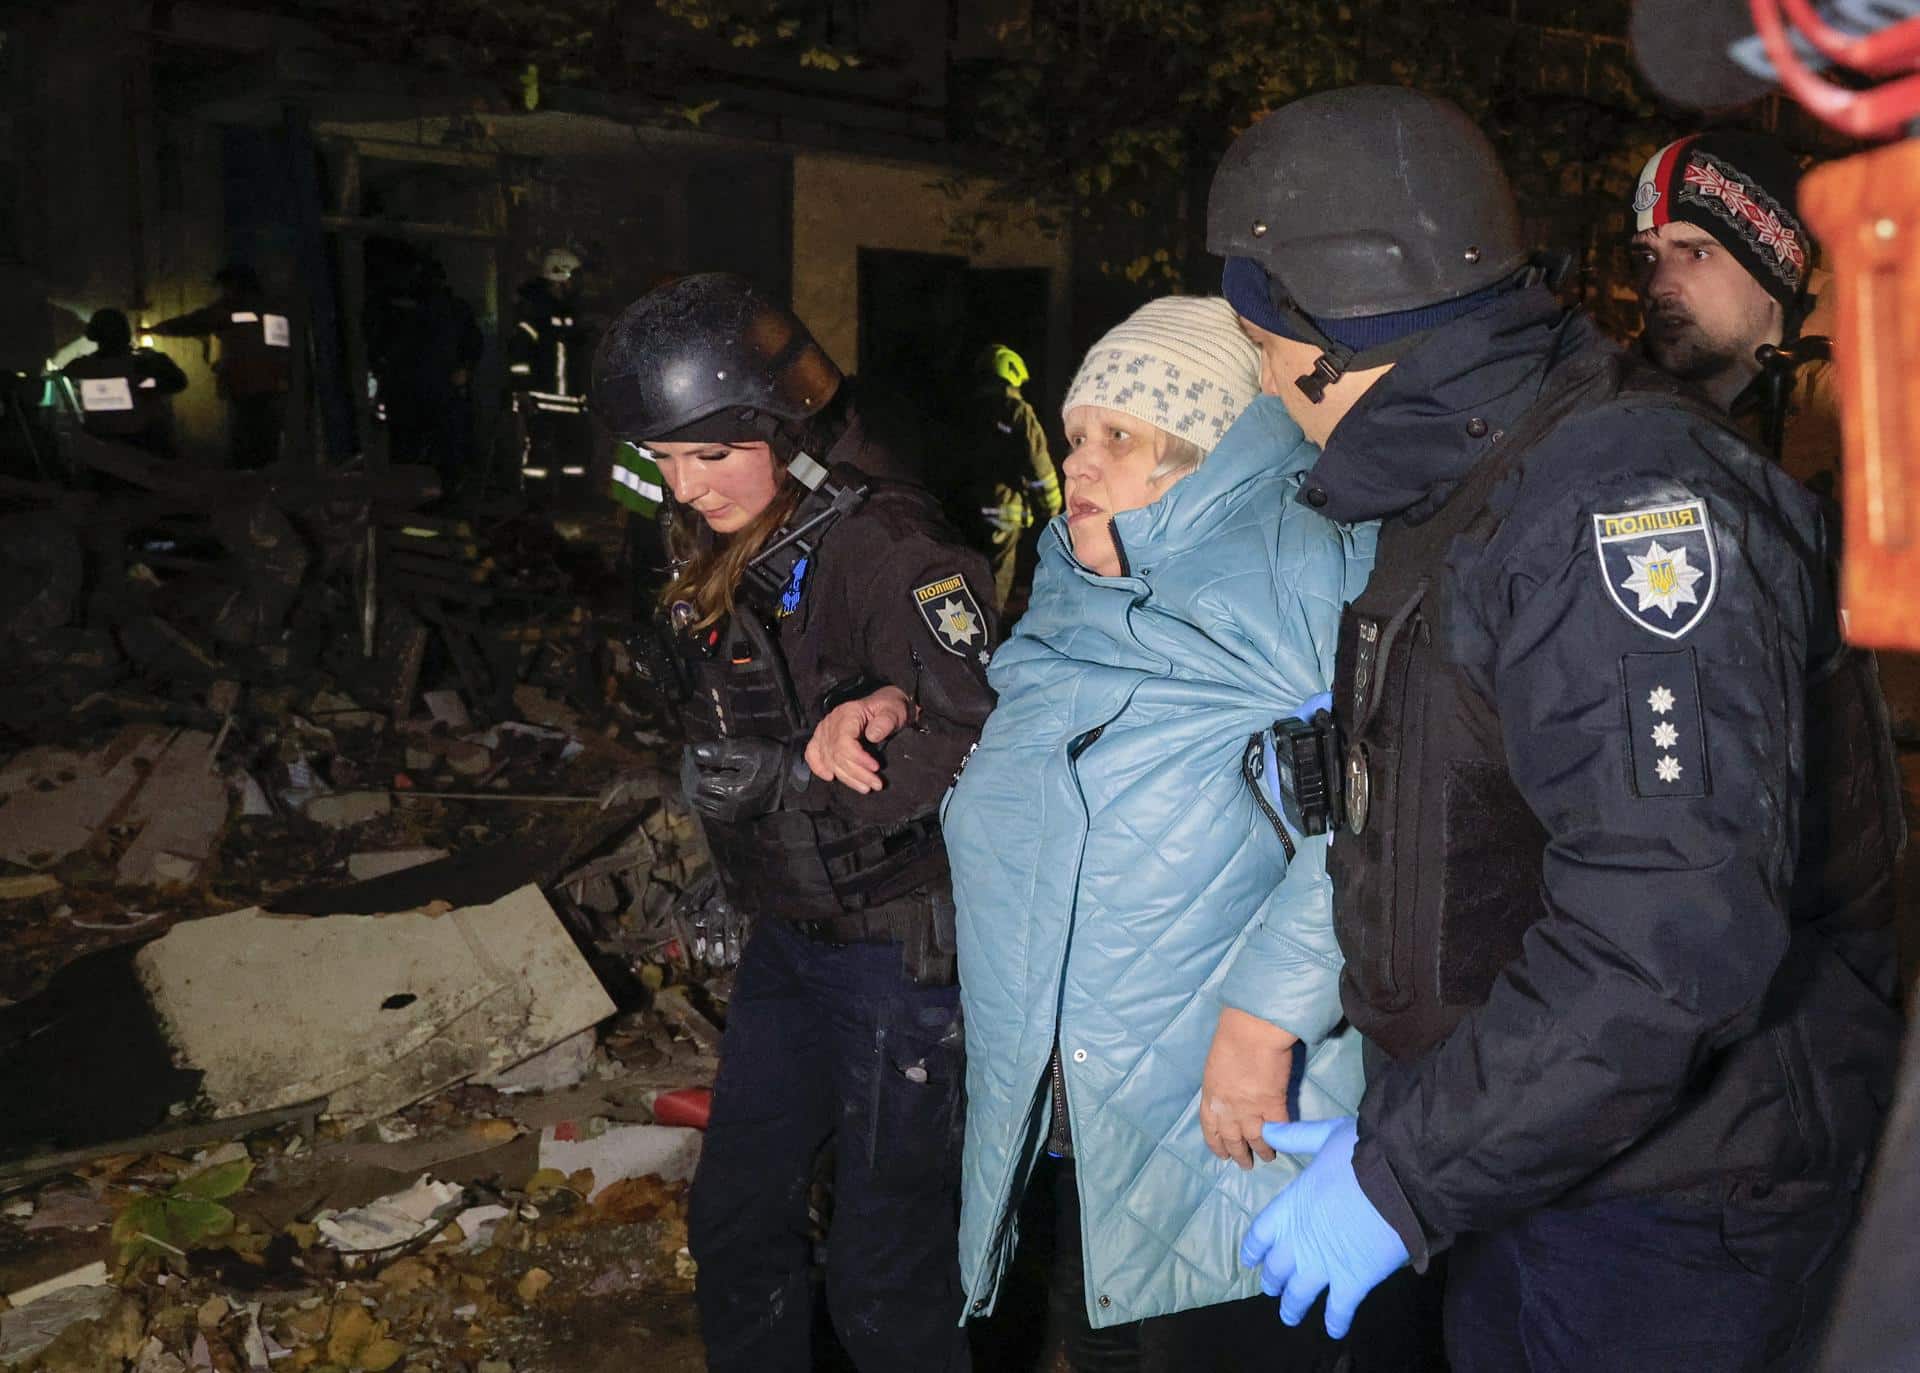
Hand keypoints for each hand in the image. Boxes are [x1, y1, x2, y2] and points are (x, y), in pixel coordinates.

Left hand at [686, 737, 796, 819]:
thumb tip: (695, 751)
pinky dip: (701, 795)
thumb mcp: (748, 750)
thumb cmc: (772, 762)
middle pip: (695, 793)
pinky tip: (704, 781)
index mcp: (731, 791)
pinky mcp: (733, 816)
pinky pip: (707, 808)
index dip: (690, 764)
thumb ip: (720, 751)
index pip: (697, 780)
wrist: (792, 781)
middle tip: (689, 758)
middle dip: (688, 774)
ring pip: (699, 802)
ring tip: (695, 767)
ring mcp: (730, 815)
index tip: (690, 750)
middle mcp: (728, 807)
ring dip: (692, 785)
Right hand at [804, 686, 913, 794]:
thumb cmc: (887, 708)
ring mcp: (824, 731)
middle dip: (857, 773)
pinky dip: (818, 767)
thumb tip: (872, 736)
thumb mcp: (893, 711)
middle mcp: (831, 722)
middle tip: (876, 784)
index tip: (876, 768)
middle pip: (837, 755)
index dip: (859, 759)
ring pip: (829, 760)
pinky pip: (812, 754)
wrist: (882, 705)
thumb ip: (885, 722)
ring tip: (866, 787)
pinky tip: (830, 777)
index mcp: (848, 714)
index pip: (844, 742)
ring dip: (847, 778)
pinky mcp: (822, 738)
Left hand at [1199, 1008, 1298, 1168]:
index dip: (1217, 1144)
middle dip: (1239, 1154)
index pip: (1210, 1128)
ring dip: (1263, 1151)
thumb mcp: (1215, 1065)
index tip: (1222, 1154)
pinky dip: (1282, 1137)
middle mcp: (1228, 1109)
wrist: (1251, 1031)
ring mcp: (1251, 1110)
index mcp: (1211, 1096)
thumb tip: (1230, 1093)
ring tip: (1267, 1157)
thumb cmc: (1230, 1038)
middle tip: (1245, 1164)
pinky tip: (1284, 1142)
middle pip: (1232, 1139)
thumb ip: (1221, 1085)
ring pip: (1256, 1139)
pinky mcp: (1273, 1105)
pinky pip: (1279, 1128)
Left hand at [1240, 1117, 1408, 1338]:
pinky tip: (1334, 1329)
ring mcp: (1324, 1264)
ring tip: (1290, 1316)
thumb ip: (1294, 1137)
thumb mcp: (1324, 1135)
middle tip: (1273, 1288)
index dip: (1253, 1249)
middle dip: (1273, 1280)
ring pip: (1300, 1294)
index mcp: (1290, 1206)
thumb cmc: (1362, 1153)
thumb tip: (1266, 1129)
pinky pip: (1339, 1309)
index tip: (1250, 1260)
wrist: (1400, 1178)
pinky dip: (1335, 1321)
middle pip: (1277, 1268)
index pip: (1259, 1234)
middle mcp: (1300, 1240)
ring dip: (1293, 1307)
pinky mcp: (1353, 1281)